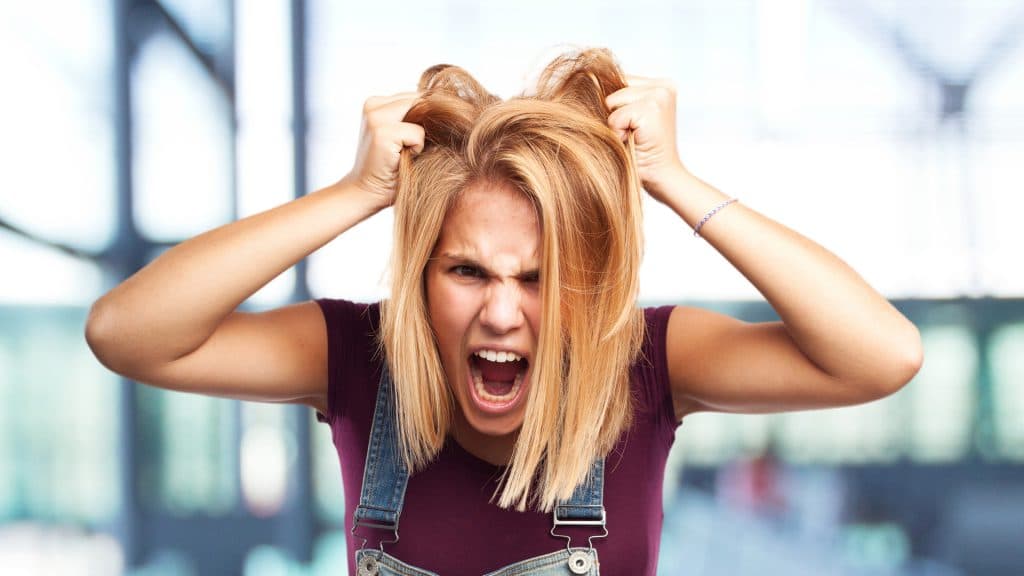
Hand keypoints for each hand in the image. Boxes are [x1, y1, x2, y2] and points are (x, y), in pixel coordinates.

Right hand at [342, 93, 424, 208]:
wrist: (365, 193)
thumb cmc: (390, 168)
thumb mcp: (403, 135)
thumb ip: (416, 117)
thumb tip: (452, 106)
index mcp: (376, 102)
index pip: (417, 96)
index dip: (427, 117)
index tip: (418, 140)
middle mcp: (373, 104)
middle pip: (422, 101)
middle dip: (427, 124)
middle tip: (411, 149)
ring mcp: (375, 116)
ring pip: (421, 114)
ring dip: (420, 137)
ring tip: (403, 153)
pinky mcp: (381, 132)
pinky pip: (418, 133)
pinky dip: (417, 149)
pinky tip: (401, 159)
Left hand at [605, 76, 688, 202]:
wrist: (662, 179)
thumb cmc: (642, 153)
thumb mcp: (630, 119)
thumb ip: (619, 98)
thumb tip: (587, 82)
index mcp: (661, 84)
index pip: (619, 79)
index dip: (615, 107)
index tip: (632, 127)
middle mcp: (664, 85)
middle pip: (613, 87)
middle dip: (615, 114)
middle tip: (634, 135)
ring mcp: (660, 94)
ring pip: (611, 101)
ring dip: (615, 124)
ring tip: (633, 137)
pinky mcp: (652, 107)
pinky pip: (615, 116)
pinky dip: (617, 132)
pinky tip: (634, 141)